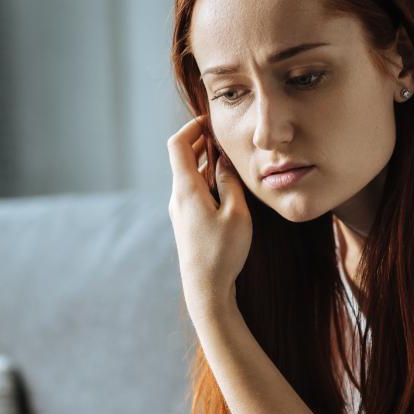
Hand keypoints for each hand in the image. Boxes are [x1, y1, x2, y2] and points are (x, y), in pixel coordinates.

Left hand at [167, 114, 251, 322]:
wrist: (206, 290)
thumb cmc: (223, 253)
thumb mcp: (236, 214)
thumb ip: (230, 182)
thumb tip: (224, 160)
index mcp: (186, 190)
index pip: (178, 145)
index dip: (192, 128)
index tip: (212, 123)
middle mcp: (177, 197)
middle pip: (183, 158)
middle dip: (202, 143)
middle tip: (226, 137)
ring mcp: (180, 211)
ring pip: (190, 176)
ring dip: (207, 163)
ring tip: (231, 160)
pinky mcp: (186, 223)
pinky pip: (194, 192)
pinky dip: (207, 181)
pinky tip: (226, 187)